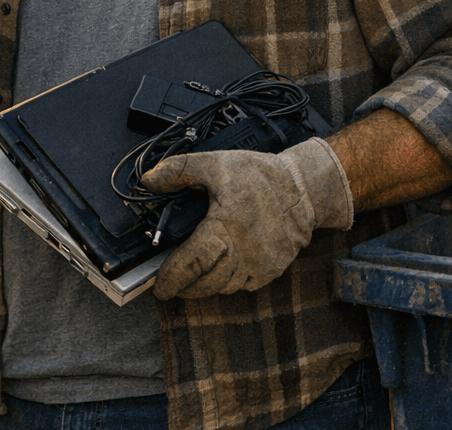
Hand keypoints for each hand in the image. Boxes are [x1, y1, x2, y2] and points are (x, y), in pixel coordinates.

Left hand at [141, 138, 353, 299]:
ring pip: (223, 288)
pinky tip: (221, 267)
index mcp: (225, 228)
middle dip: (184, 285)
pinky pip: (242, 286)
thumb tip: (148, 180)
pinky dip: (227, 282)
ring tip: (195, 273)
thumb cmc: (260, 177)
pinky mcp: (271, 271)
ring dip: (205, 284)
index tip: (158, 287)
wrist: (303, 188)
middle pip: (205, 283)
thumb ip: (179, 171)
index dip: (171, 279)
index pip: (191, 265)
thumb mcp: (216, 164)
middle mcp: (243, 253)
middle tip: (172, 280)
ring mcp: (259, 266)